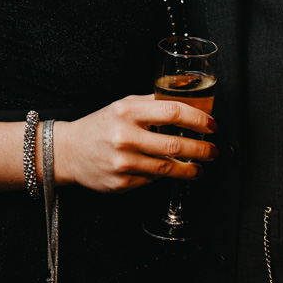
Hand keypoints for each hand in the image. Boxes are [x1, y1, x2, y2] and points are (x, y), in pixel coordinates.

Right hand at [54, 95, 217, 192]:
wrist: (69, 151)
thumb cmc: (100, 125)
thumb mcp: (124, 105)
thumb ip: (154, 102)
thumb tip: (187, 99)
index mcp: (128, 112)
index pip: (173, 112)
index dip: (198, 119)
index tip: (211, 125)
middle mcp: (125, 137)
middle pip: (175, 144)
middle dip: (201, 149)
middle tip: (213, 151)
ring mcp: (123, 163)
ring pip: (167, 169)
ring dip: (190, 169)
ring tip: (201, 166)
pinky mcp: (122, 183)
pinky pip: (152, 181)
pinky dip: (165, 176)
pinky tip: (171, 171)